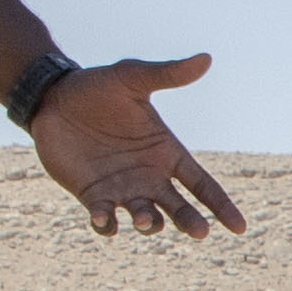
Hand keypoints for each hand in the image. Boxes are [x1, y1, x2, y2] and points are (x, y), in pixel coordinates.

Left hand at [29, 55, 244, 238]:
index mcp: (166, 151)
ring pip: (145, 218)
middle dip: (190, 222)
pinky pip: (105, 220)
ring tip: (144, 219)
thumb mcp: (133, 78)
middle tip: (199, 231)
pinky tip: (104, 218)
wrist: (52, 99)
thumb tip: (205, 59)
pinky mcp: (93, 197)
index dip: (221, 206)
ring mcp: (122, 190)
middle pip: (179, 208)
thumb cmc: (96, 87)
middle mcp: (149, 176)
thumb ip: (167, 74)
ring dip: (148, 224)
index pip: (202, 184)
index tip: (239, 228)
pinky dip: (106, 224)